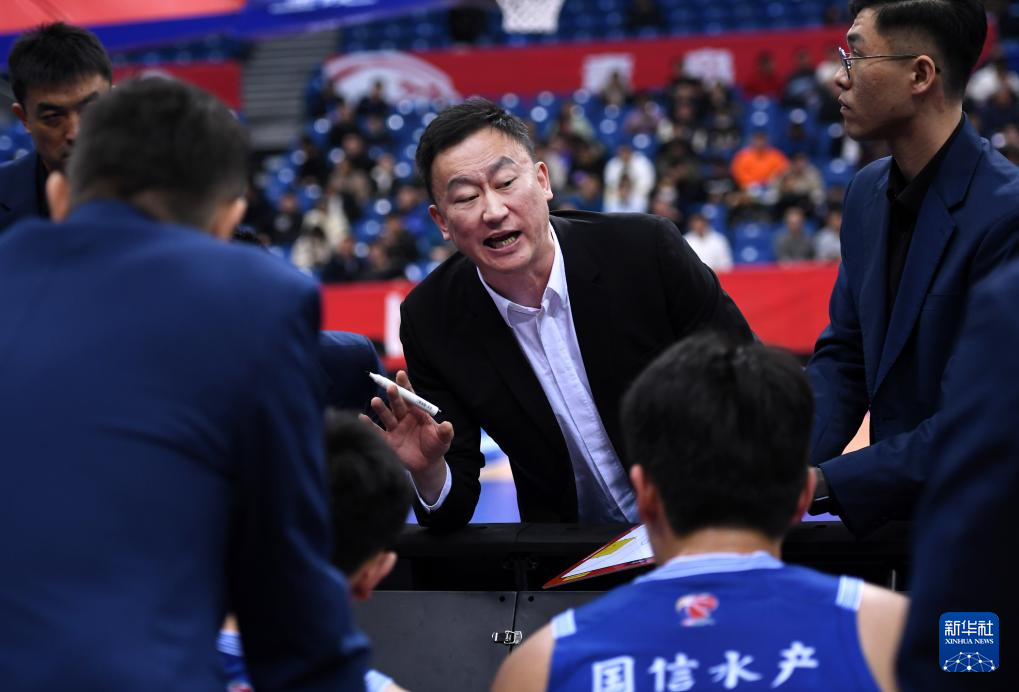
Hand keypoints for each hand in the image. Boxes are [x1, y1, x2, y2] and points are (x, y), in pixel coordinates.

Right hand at [361, 370, 452, 502]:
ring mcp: (395, 428)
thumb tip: (448, 425)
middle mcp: (404, 417)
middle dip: (394, 395)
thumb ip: (445, 432)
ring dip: (381, 408)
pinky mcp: (388, 440)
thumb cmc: (436, 446)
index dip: (405, 385)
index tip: (400, 374)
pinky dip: (369, 425)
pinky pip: (378, 432)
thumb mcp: (443, 440)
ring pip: (387, 416)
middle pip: (398, 404)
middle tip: (390, 386)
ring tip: (375, 401)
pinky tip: (362, 418)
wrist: (427, 464)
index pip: (411, 396)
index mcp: (417, 412)